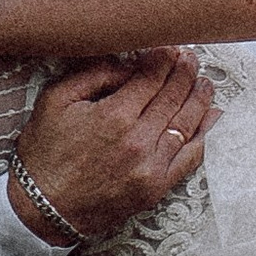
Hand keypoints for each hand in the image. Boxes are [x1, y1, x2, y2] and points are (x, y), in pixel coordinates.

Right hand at [11, 51, 214, 240]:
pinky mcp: (156, 187)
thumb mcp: (55, 101)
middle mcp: (138, 140)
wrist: (42, 209)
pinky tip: (212, 117)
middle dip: (185, 72)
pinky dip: (205, 135)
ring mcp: (151, 166)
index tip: (170, 46)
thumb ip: (93, 74)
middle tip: (191, 58)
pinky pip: (191, 158)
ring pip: (186, 124)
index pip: (152, 76)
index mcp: (114, 116)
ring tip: (205, 82)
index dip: (165, 57)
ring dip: (199, 98)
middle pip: (173, 97)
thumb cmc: (45, 153)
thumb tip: (127, 63)